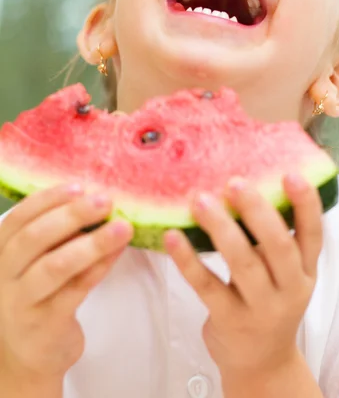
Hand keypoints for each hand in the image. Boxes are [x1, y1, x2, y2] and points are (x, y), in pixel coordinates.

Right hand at [0, 184, 131, 382]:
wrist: (30, 356)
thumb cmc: (40, 294)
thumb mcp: (38, 261)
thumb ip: (57, 235)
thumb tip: (96, 199)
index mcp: (2, 252)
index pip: (19, 218)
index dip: (48, 199)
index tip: (80, 186)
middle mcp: (4, 275)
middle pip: (34, 238)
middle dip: (72, 215)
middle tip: (105, 201)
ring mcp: (22, 302)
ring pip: (55, 266)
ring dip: (92, 243)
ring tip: (122, 227)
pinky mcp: (44, 324)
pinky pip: (74, 291)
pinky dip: (99, 268)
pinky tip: (118, 252)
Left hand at [164, 174, 322, 380]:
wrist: (261, 362)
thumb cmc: (269, 302)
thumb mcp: (285, 275)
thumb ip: (275, 239)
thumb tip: (248, 185)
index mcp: (304, 271)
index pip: (313, 235)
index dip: (306, 205)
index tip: (291, 174)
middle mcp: (289, 289)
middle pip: (278, 247)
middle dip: (257, 212)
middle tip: (235, 183)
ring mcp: (261, 307)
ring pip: (243, 264)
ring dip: (220, 229)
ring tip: (201, 200)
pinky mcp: (230, 320)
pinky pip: (207, 286)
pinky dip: (188, 260)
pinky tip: (173, 237)